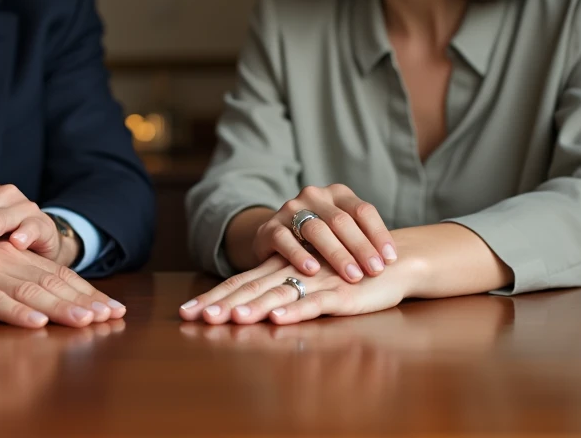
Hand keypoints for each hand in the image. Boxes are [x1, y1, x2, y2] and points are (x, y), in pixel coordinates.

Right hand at [0, 219, 123, 325]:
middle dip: (84, 301)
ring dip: (61, 308)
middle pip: (52, 282)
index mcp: (11, 258)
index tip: (113, 310)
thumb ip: (10, 287)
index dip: (85, 292)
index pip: (56, 275)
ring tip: (87, 322)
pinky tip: (37, 323)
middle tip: (112, 317)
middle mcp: (3, 260)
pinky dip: (16, 313)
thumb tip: (44, 309)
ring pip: (30, 290)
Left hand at [179, 253, 412, 324]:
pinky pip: (314, 303)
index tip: (186, 312)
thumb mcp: (312, 283)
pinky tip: (276, 318)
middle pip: (250, 288)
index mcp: (283, 268)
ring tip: (228, 320)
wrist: (395, 261)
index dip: (214, 297)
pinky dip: (295, 311)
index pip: (241, 282)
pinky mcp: (340, 293)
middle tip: (192, 317)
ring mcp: (316, 282)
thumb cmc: (350, 273)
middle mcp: (293, 272)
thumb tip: (255, 309)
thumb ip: (286, 290)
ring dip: (252, 307)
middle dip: (221, 304)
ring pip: (278, 294)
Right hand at [250, 184, 396, 283]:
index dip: (378, 234)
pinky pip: (285, 239)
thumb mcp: (342, 231)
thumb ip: (362, 238)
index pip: (363, 210)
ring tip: (352, 275)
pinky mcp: (269, 228)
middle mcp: (314, 196)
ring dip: (336, 254)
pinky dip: (299, 255)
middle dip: (361, 248)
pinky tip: (313, 271)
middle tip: (375, 271)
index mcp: (337, 193)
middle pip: (341, 220)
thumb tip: (394, 260)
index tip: (390, 259)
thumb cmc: (320, 240)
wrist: (275, 238)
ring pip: (315, 229)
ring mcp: (289, 209)